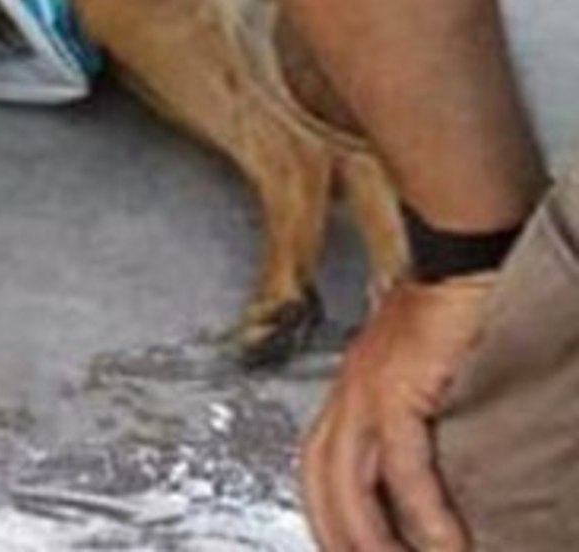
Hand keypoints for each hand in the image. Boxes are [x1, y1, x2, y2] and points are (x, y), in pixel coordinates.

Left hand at [301, 273, 495, 551]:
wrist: (460, 255)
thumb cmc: (449, 306)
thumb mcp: (419, 370)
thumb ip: (411, 411)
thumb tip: (426, 457)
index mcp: (348, 391)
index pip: (317, 466)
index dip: (326, 514)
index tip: (343, 546)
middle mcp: (347, 394)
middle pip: (322, 483)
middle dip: (338, 536)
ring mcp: (367, 391)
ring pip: (352, 483)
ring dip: (373, 539)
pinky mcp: (397, 388)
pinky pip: (403, 464)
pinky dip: (423, 510)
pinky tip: (444, 543)